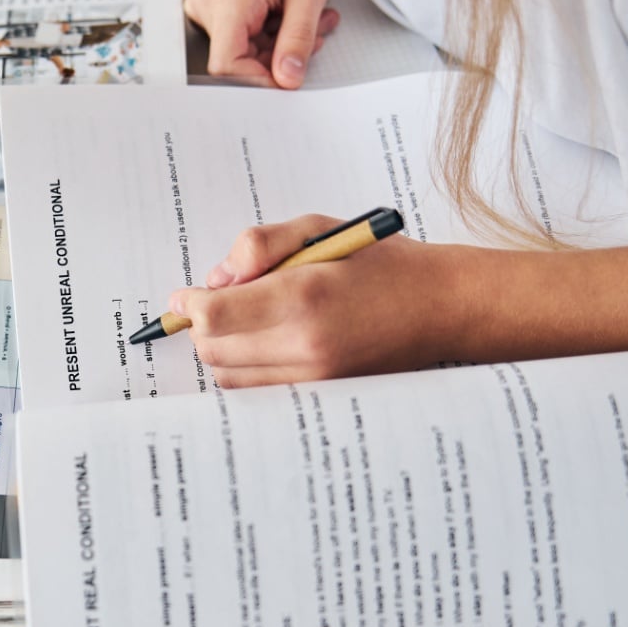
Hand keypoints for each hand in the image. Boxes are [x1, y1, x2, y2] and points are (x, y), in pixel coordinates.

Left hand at [169, 215, 473, 385]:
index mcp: (305, 295)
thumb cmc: (384, 262)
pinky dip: (246, 370)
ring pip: (229, 377)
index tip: (184, 297)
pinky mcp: (321, 396)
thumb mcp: (320, 229)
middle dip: (202, 326)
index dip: (190, 305)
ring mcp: (314, 378)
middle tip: (215, 303)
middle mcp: (305, 344)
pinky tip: (264, 345)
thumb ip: (260, 246)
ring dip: (222, 350)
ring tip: (245, 322)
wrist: (443, 308)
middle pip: (214, 350)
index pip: (216, 314)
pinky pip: (258, 391)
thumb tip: (216, 279)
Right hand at [184, 0, 339, 87]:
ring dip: (284, 40)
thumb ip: (298, 38)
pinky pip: (243, 30)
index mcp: (225, 4)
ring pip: (246, 44)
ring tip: (314, 20)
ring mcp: (209, 5)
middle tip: (315, 37)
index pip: (228, 66)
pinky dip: (274, 27)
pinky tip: (294, 14)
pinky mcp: (217, 3)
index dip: (260, 80)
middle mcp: (207, 6)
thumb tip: (289, 77)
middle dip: (283, 54)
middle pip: (241, 56)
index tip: (287, 82)